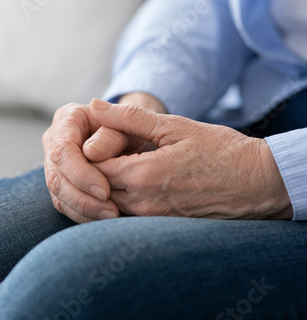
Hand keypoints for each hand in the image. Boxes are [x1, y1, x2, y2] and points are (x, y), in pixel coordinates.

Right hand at [43, 94, 165, 222]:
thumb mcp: (127, 126)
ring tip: (112, 216)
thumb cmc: (130, 128)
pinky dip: (85, 215)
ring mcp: (55, 165)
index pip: (63, 150)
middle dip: (82, 198)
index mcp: (66, 119)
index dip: (80, 174)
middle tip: (112, 211)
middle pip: (56, 177)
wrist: (130, 135)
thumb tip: (91, 152)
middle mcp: (54, 141)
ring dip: (84, 210)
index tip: (105, 190)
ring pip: (58, 195)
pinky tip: (105, 219)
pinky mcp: (61, 184)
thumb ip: (111, 135)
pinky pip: (66, 205)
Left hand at [90, 99, 292, 219]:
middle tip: (99, 152)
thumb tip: (95, 106)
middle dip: (92, 171)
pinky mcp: (160, 226)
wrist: (256, 183)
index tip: (94, 139)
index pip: (91, 167)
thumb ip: (129, 118)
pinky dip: (120, 198)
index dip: (86, 153)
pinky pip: (127, 214)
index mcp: (141, 175)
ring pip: (109, 203)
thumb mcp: (174, 126)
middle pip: (96, 188)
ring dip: (104, 186)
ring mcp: (151, 219)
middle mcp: (142, 202)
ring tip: (116, 163)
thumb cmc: (219, 150)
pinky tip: (132, 182)